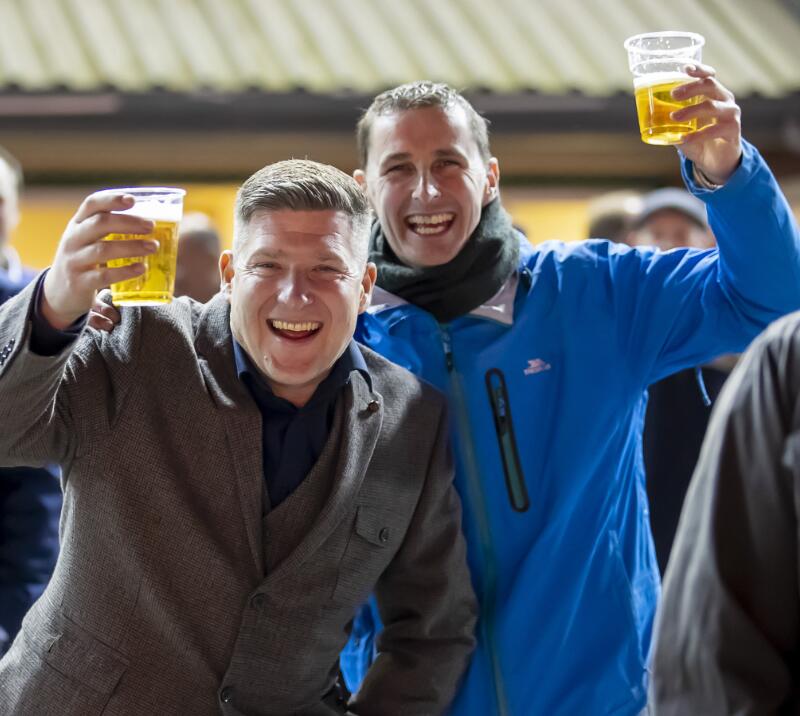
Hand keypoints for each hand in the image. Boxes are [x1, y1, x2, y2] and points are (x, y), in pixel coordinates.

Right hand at [42, 193, 156, 328]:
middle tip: (151, 226)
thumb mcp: (88, 240)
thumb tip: (149, 222)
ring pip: (103, 250)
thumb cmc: (83, 260)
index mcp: (78, 224)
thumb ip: (109, 229)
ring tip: (154, 246)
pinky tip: (142, 268)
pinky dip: (125, 271)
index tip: (132, 200)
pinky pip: (104, 276)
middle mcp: (73, 239)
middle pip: (100, 224)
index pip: (91, 205)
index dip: (111, 199)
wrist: (58, 293)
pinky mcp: (79, 282)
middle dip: (128, 222)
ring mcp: (74, 261)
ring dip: (131, 247)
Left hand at [670, 64, 741, 184]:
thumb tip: (646, 111)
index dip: (698, 69)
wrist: (716, 160)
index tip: (684, 68)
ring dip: (690, 110)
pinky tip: (684, 139)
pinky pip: (714, 130)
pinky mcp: (733, 130)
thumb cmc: (699, 138)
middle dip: (690, 87)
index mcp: (714, 94)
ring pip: (711, 106)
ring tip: (673, 117)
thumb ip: (670, 118)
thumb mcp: (683, 126)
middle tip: (673, 95)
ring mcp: (731, 114)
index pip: (709, 75)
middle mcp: (725, 100)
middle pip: (710, 85)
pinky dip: (697, 135)